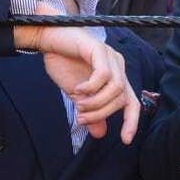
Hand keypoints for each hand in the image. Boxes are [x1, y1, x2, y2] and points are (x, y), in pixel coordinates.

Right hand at [16, 10, 140, 144]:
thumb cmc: (63, 63)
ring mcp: (110, 56)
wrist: (48, 39)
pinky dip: (91, 87)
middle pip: (121, 99)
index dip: (131, 122)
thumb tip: (100, 134)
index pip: (131, 103)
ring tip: (79, 105)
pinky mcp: (99, 49)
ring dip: (96, 102)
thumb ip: (90, 112)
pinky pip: (104, 74)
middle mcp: (117, 66)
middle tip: (81, 118)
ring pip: (116, 88)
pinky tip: (78, 90)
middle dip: (101, 113)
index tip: (125, 140)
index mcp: (115, 77)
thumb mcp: (78, 95)